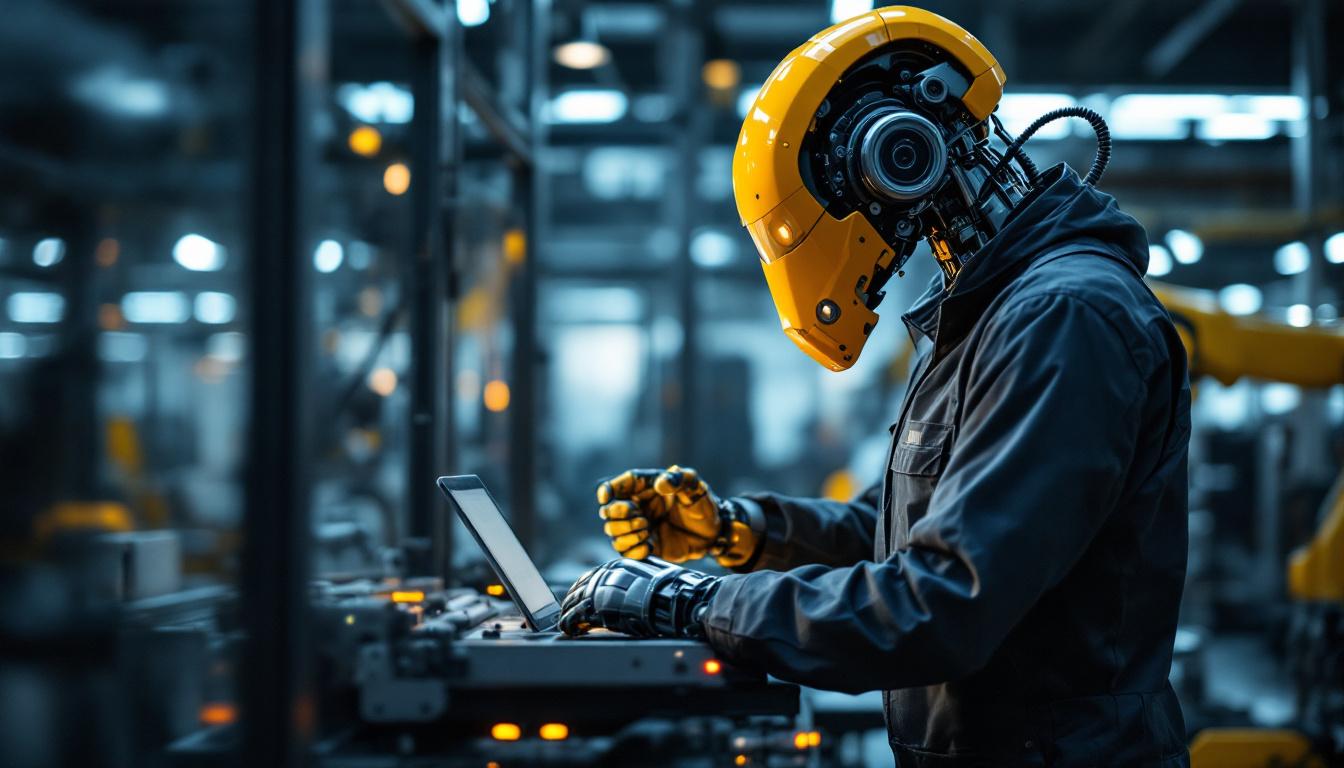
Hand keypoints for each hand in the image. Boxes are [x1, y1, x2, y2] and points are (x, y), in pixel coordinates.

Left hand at [558, 557, 718, 637]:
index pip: (592, 576)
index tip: (578, 597)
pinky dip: (569, 623)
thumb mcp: (651, 573)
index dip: (583, 589)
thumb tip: (638, 580)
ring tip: (565, 623)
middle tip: (567, 610)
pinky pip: (575, 616)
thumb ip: (639, 575)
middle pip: (580, 588)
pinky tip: (569, 629)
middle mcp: (605, 574)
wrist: (669, 599)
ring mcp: (599, 590)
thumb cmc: (667, 589)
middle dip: (572, 601)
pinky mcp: (596, 607)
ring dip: (568, 613)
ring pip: (574, 601)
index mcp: (616, 566)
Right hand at [596, 465, 759, 566]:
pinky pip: (625, 551)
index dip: (607, 490)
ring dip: (626, 534)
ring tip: (647, 532)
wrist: (712, 533)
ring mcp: (638, 527)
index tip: (606, 498)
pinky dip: (633, 550)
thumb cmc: (702, 504)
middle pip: (609, 511)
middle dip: (620, 516)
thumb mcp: (695, 486)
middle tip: (642, 519)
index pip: (617, 485)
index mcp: (645, 487)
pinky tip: (650, 547)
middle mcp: (637, 506)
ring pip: (613, 532)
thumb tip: (661, 484)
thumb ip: (680, 479)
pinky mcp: (643, 546)